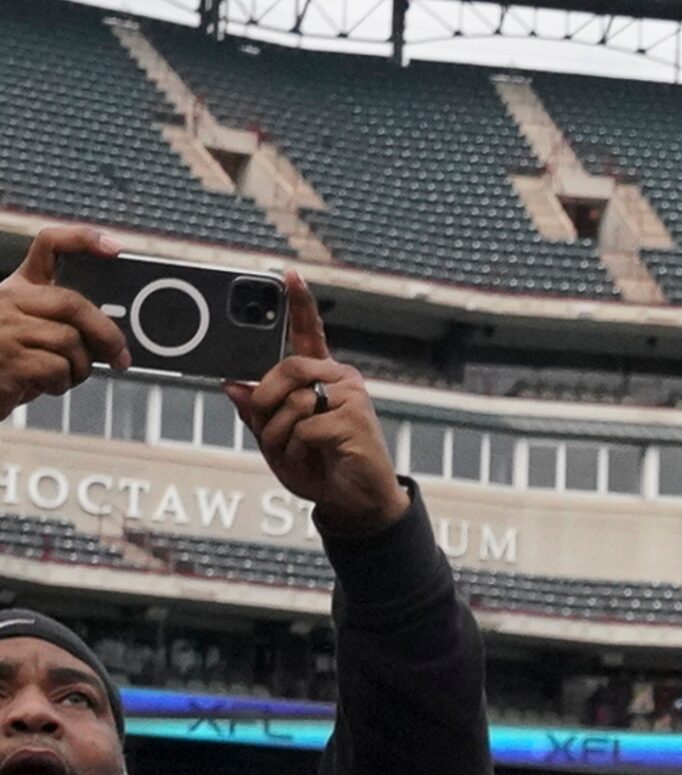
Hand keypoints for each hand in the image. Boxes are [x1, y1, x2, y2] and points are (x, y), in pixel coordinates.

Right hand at [0, 226, 129, 414]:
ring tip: (64, 376)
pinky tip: (44, 385)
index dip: (82, 239)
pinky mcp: (8, 360)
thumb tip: (111, 336)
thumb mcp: (30, 333)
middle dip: (106, 334)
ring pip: (69, 340)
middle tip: (120, 357)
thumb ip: (63, 323)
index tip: (114, 248)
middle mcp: (7, 300)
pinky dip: (61, 382)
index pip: (49, 246)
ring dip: (80, 367)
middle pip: (72, 303)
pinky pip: (56, 368)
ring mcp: (4, 328)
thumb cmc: (5, 363)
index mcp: (17, 288)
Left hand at [228, 274, 407, 538]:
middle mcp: (341, 380)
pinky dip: (294, 449)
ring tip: (294, 451)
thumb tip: (232, 385)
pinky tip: (311, 457)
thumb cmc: (319, 464)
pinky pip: (303, 427)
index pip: (310, 333)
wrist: (356, 500)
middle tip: (267, 420)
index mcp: (322, 377)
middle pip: (288, 366)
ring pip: (292, 400)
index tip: (289, 275)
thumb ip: (256, 411)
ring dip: (278, 434)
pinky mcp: (354, 420)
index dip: (299, 304)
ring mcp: (351, 398)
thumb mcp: (275, 438)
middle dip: (267, 397)